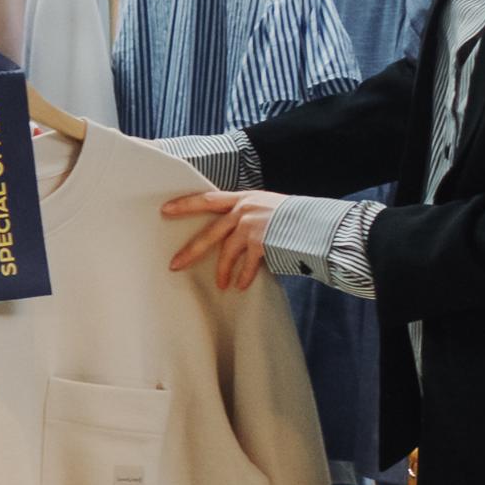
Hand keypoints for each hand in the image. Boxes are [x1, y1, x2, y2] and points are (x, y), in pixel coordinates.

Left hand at [162, 189, 286, 290]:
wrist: (320, 224)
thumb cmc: (296, 218)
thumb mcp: (268, 208)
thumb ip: (249, 215)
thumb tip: (231, 231)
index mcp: (244, 198)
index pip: (207, 199)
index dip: (185, 204)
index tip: (164, 210)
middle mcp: (245, 209)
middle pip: (209, 232)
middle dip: (191, 250)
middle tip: (174, 264)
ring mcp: (252, 225)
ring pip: (227, 252)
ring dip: (222, 271)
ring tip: (221, 284)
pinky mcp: (261, 241)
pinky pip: (246, 264)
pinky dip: (243, 276)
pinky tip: (240, 286)